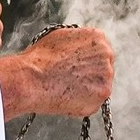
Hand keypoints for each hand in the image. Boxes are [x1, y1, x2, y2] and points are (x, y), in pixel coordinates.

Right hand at [0, 27, 115, 120]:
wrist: (32, 79)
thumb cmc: (40, 59)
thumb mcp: (60, 37)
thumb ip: (78, 41)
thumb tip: (80, 47)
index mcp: (98, 38)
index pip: (100, 51)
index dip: (87, 60)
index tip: (78, 66)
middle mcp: (107, 56)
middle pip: (103, 67)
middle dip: (90, 74)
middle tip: (71, 79)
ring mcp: (106, 77)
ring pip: (100, 85)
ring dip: (87, 88)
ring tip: (66, 87)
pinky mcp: (101, 97)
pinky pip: (94, 101)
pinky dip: (83, 102)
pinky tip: (68, 97)